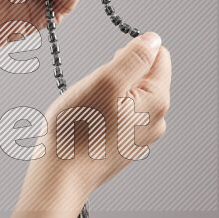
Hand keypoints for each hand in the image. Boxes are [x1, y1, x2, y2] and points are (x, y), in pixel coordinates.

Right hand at [21, 32, 171, 210]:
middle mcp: (156, 121)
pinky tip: (86, 125)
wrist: (58, 177)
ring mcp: (140, 137)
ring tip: (86, 110)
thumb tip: (153, 39)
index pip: (159, 56)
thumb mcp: (104, 81)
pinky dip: (102, 113)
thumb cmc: (75, 131)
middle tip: (92, 93)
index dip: (130, 53)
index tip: (106, 70)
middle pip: (142, 76)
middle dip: (116, 76)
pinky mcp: (124, 147)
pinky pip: (118, 116)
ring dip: (107, 94)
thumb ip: (134, 57)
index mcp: (156, 101)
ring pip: (127, 96)